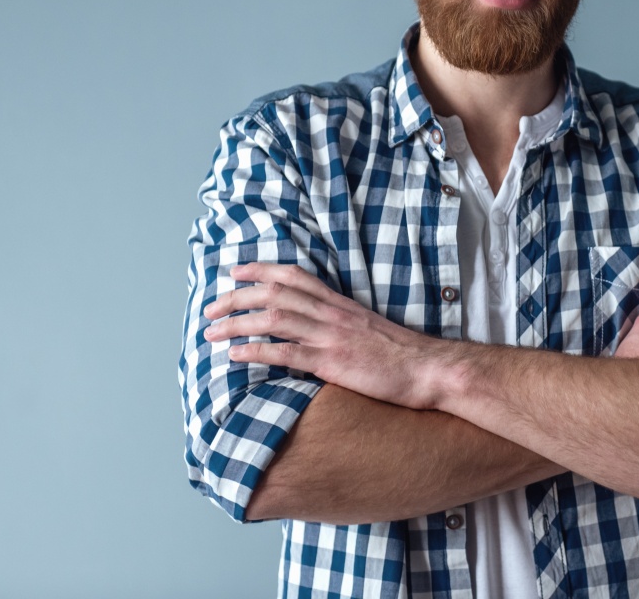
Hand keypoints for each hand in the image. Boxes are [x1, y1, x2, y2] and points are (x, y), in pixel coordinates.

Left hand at [203, 263, 450, 408]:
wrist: (427, 368)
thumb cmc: (400, 353)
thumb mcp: (367, 328)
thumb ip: (340, 323)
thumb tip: (315, 328)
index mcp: (339, 303)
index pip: (294, 275)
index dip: (261, 269)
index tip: (235, 271)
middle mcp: (331, 313)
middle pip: (275, 292)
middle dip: (237, 296)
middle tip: (210, 307)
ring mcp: (330, 335)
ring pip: (274, 317)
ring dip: (237, 322)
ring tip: (211, 331)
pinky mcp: (331, 361)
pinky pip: (286, 352)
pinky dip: (256, 351)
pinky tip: (235, 355)